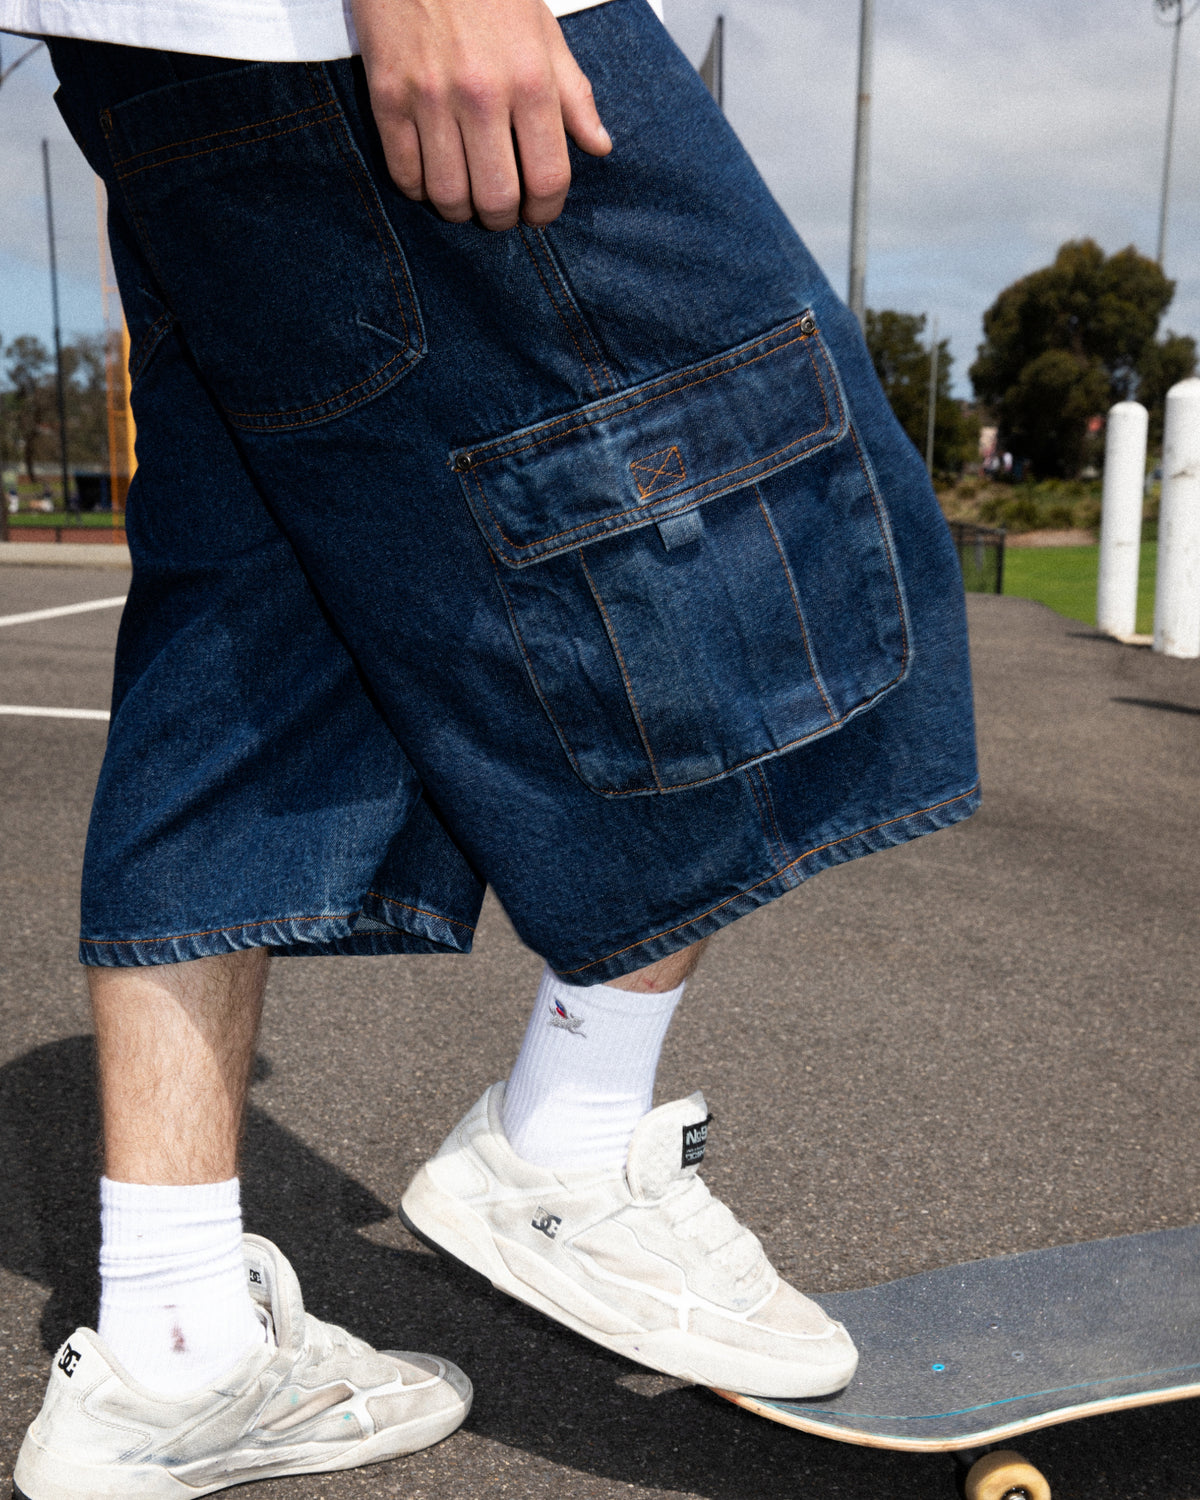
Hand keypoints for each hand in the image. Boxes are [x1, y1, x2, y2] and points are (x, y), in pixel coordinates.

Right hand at [352, 0, 612, 229]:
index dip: (546, 210)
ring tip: (466, 199)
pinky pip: (404, 173)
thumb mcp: (544, 32)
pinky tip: (430, 177)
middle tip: (501, 213)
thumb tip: (599, 145)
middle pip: (497, 198)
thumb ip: (573, 94)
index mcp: (530, 80)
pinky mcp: (387, 95)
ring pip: (448, 196)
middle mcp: (482, 94)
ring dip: (460, 211)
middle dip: (503, 219)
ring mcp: (431, 97)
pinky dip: (419, 189)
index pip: (548, 178)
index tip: (538, 213)